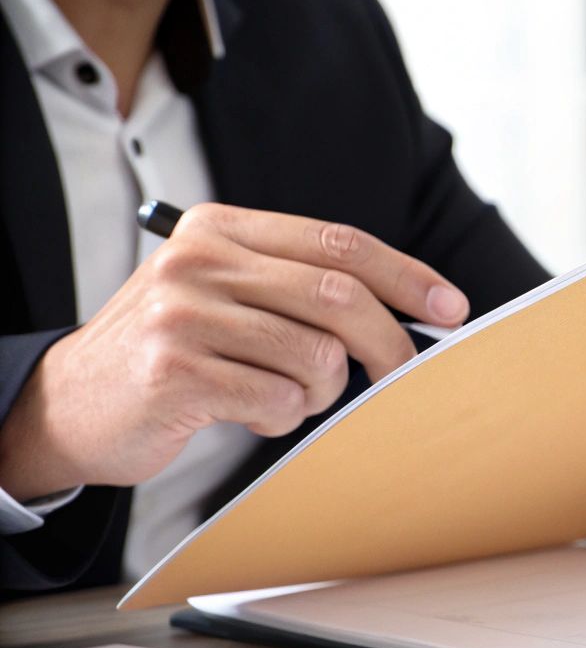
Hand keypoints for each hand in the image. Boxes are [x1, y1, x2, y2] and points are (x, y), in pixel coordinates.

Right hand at [0, 204, 467, 499]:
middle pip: (338, 296)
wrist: (70, 403)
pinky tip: (242, 413)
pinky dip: (280, 418)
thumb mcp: (228, 296)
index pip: (338, 242)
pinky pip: (279, 402)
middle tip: (401, 376)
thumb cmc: (176, 351)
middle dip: (388, 344)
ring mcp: (182, 314)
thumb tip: (416, 315)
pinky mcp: (174, 372)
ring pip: (316, 356)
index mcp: (220, 229)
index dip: (406, 276)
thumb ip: (301, 289)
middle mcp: (198, 260)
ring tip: (278, 393)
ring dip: (318, 391)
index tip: (452, 307)